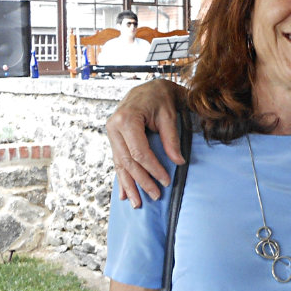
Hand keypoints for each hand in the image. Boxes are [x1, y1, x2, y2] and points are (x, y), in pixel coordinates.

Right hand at [105, 80, 187, 206]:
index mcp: (126, 119)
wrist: (149, 87)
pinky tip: (124, 193)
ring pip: (120, 164)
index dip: (153, 169)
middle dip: (141, 181)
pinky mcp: (114, 138)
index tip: (165, 181)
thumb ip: (171, 139)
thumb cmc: (160, 98)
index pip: (139, 152)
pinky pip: (118, 161)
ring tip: (137, 203)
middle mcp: (114, 127)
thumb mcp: (169, 115)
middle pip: (128, 161)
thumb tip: (178, 162)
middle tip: (155, 196)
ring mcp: (112, 133)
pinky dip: (122, 177)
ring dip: (129, 185)